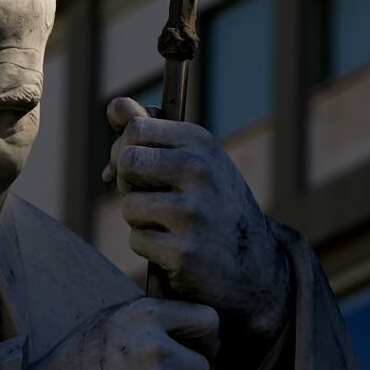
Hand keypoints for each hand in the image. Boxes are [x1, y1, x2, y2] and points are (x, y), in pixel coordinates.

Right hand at [25, 297, 216, 369]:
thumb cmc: (84, 351)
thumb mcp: (116, 316)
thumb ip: (154, 312)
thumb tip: (199, 315)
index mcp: (147, 312)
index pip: (208, 318)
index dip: (204, 336)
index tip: (193, 346)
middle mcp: (152, 342)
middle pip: (204, 360)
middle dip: (193, 367)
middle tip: (173, 369)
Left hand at [105, 98, 292, 367]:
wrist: (254, 264)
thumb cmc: (215, 205)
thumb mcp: (197, 160)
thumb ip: (153, 131)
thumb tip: (115, 105)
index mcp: (201, 143)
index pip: (136, 128)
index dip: (126, 148)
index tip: (137, 166)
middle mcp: (199, 171)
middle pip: (126, 162)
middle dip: (128, 182)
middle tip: (148, 196)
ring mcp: (192, 212)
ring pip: (129, 205)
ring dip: (140, 220)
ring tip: (168, 225)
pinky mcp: (183, 251)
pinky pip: (138, 240)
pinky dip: (149, 247)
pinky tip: (174, 248)